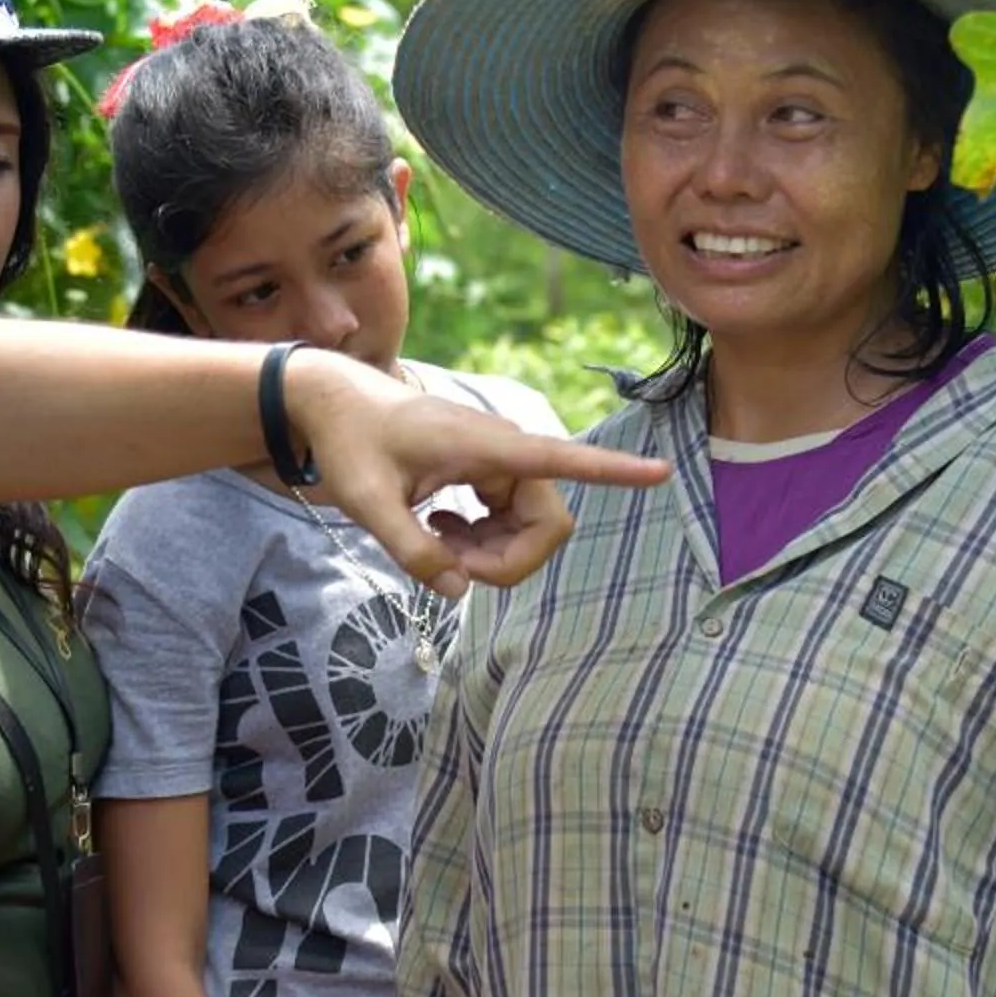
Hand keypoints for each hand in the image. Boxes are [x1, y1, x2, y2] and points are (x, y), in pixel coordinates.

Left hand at [285, 351, 667, 594]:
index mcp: (485, 445)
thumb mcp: (367, 503)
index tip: (661, 472)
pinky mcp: (491, 475)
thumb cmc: (350, 443)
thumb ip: (411, 550)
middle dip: (507, 561)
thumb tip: (459, 590)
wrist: (334, 405)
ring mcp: (501, 464)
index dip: (613, 470)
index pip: (562, 458)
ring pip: (530, 530)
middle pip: (547, 524)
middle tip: (446, 567)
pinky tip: (441, 529)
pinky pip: (512, 523)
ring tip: (435, 542)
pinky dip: (482, 542)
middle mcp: (505, 451)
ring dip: (491, 555)